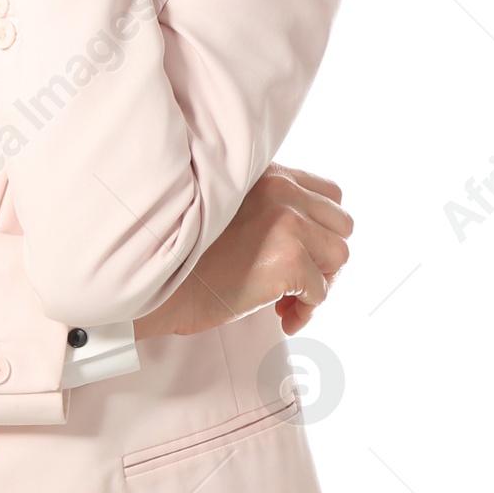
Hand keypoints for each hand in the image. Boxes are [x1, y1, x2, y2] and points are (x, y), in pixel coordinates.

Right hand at [133, 167, 352, 340]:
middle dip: (325, 258)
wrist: (152, 279)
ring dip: (319, 285)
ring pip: (339, 256)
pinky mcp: (287, 261)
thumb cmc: (181, 254)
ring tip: (287, 304)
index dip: (319, 230)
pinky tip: (281, 318)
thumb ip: (267, 210)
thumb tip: (310, 242)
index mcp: (268, 174)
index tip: (298, 256)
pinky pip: (321, 292)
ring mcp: (287, 224)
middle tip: (298, 284)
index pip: (328, 194)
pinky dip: (306, 310)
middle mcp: (281, 191)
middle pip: (342, 224)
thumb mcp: (226, 211)